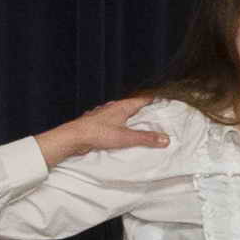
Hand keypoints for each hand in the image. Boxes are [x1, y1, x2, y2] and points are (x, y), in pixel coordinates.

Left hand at [32, 93, 164, 163]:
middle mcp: (112, 108)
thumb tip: (165, 139)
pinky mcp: (96, 124)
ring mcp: (103, 115)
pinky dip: (118, 126)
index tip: (163, 104)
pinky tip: (118, 134)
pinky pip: (111, 122)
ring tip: (138, 127)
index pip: (142, 100)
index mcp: (121, 106)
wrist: (73, 138)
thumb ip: (146, 138)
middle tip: (154, 118)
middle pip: (131, 107)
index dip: (153, 101)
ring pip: (120, 114)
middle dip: (142, 112)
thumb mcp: (126, 137)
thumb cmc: (97, 133)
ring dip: (129, 119)